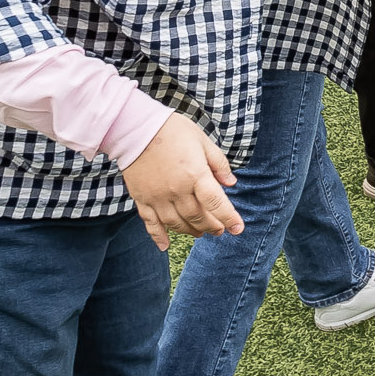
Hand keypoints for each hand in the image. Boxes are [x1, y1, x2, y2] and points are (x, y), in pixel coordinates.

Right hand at [121, 114, 240, 251]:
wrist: (136, 129)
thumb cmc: (173, 131)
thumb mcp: (203, 141)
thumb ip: (219, 164)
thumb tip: (231, 183)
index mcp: (195, 174)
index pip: (216, 203)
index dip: (229, 218)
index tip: (238, 229)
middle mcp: (177, 190)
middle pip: (197, 217)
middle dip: (211, 226)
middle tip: (220, 230)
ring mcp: (158, 197)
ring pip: (176, 223)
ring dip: (190, 231)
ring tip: (200, 233)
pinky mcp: (142, 199)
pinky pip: (150, 223)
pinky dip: (158, 236)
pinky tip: (165, 246)